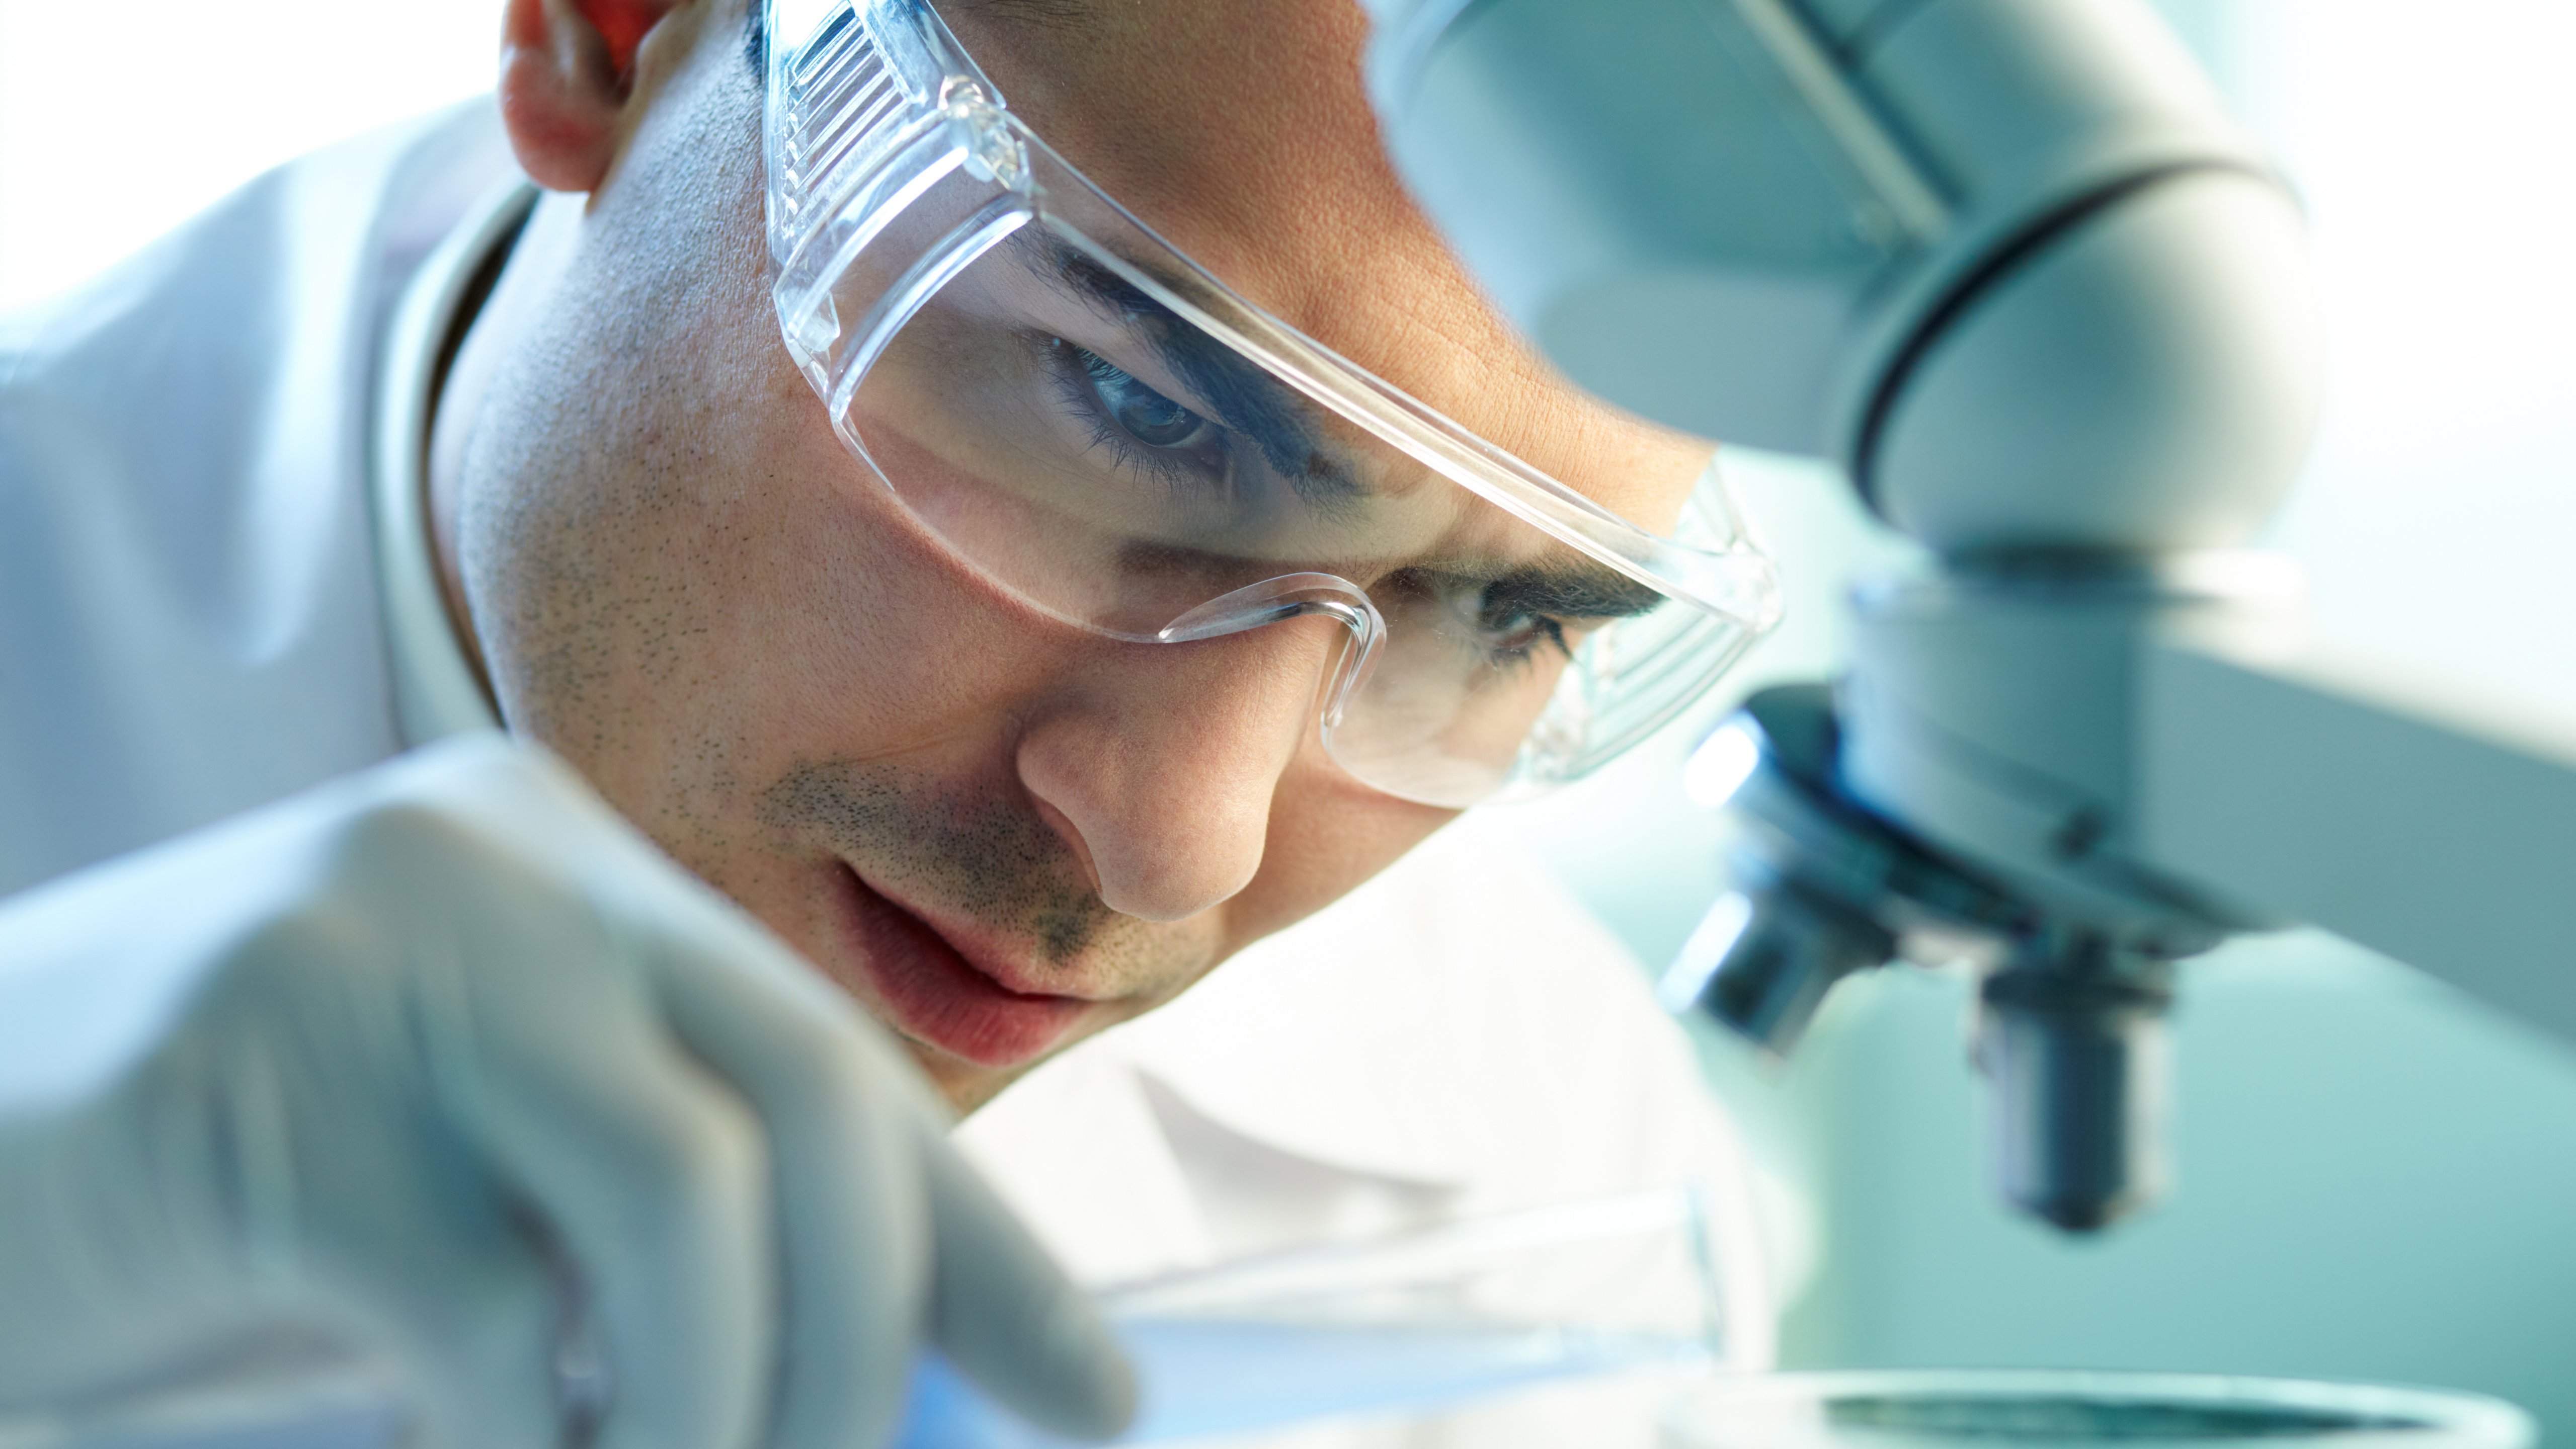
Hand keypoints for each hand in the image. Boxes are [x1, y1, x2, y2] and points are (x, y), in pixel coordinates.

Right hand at [0, 735, 1131, 1448]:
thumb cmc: (215, 1210)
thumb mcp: (476, 1203)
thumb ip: (649, 1250)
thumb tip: (877, 1382)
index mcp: (572, 871)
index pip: (845, 1067)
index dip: (989, 1254)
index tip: (1095, 1401)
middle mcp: (500, 862)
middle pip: (811, 1098)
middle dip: (870, 1336)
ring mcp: (378, 944)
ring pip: (682, 1198)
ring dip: (722, 1406)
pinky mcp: (257, 1071)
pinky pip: (488, 1309)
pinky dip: (542, 1443)